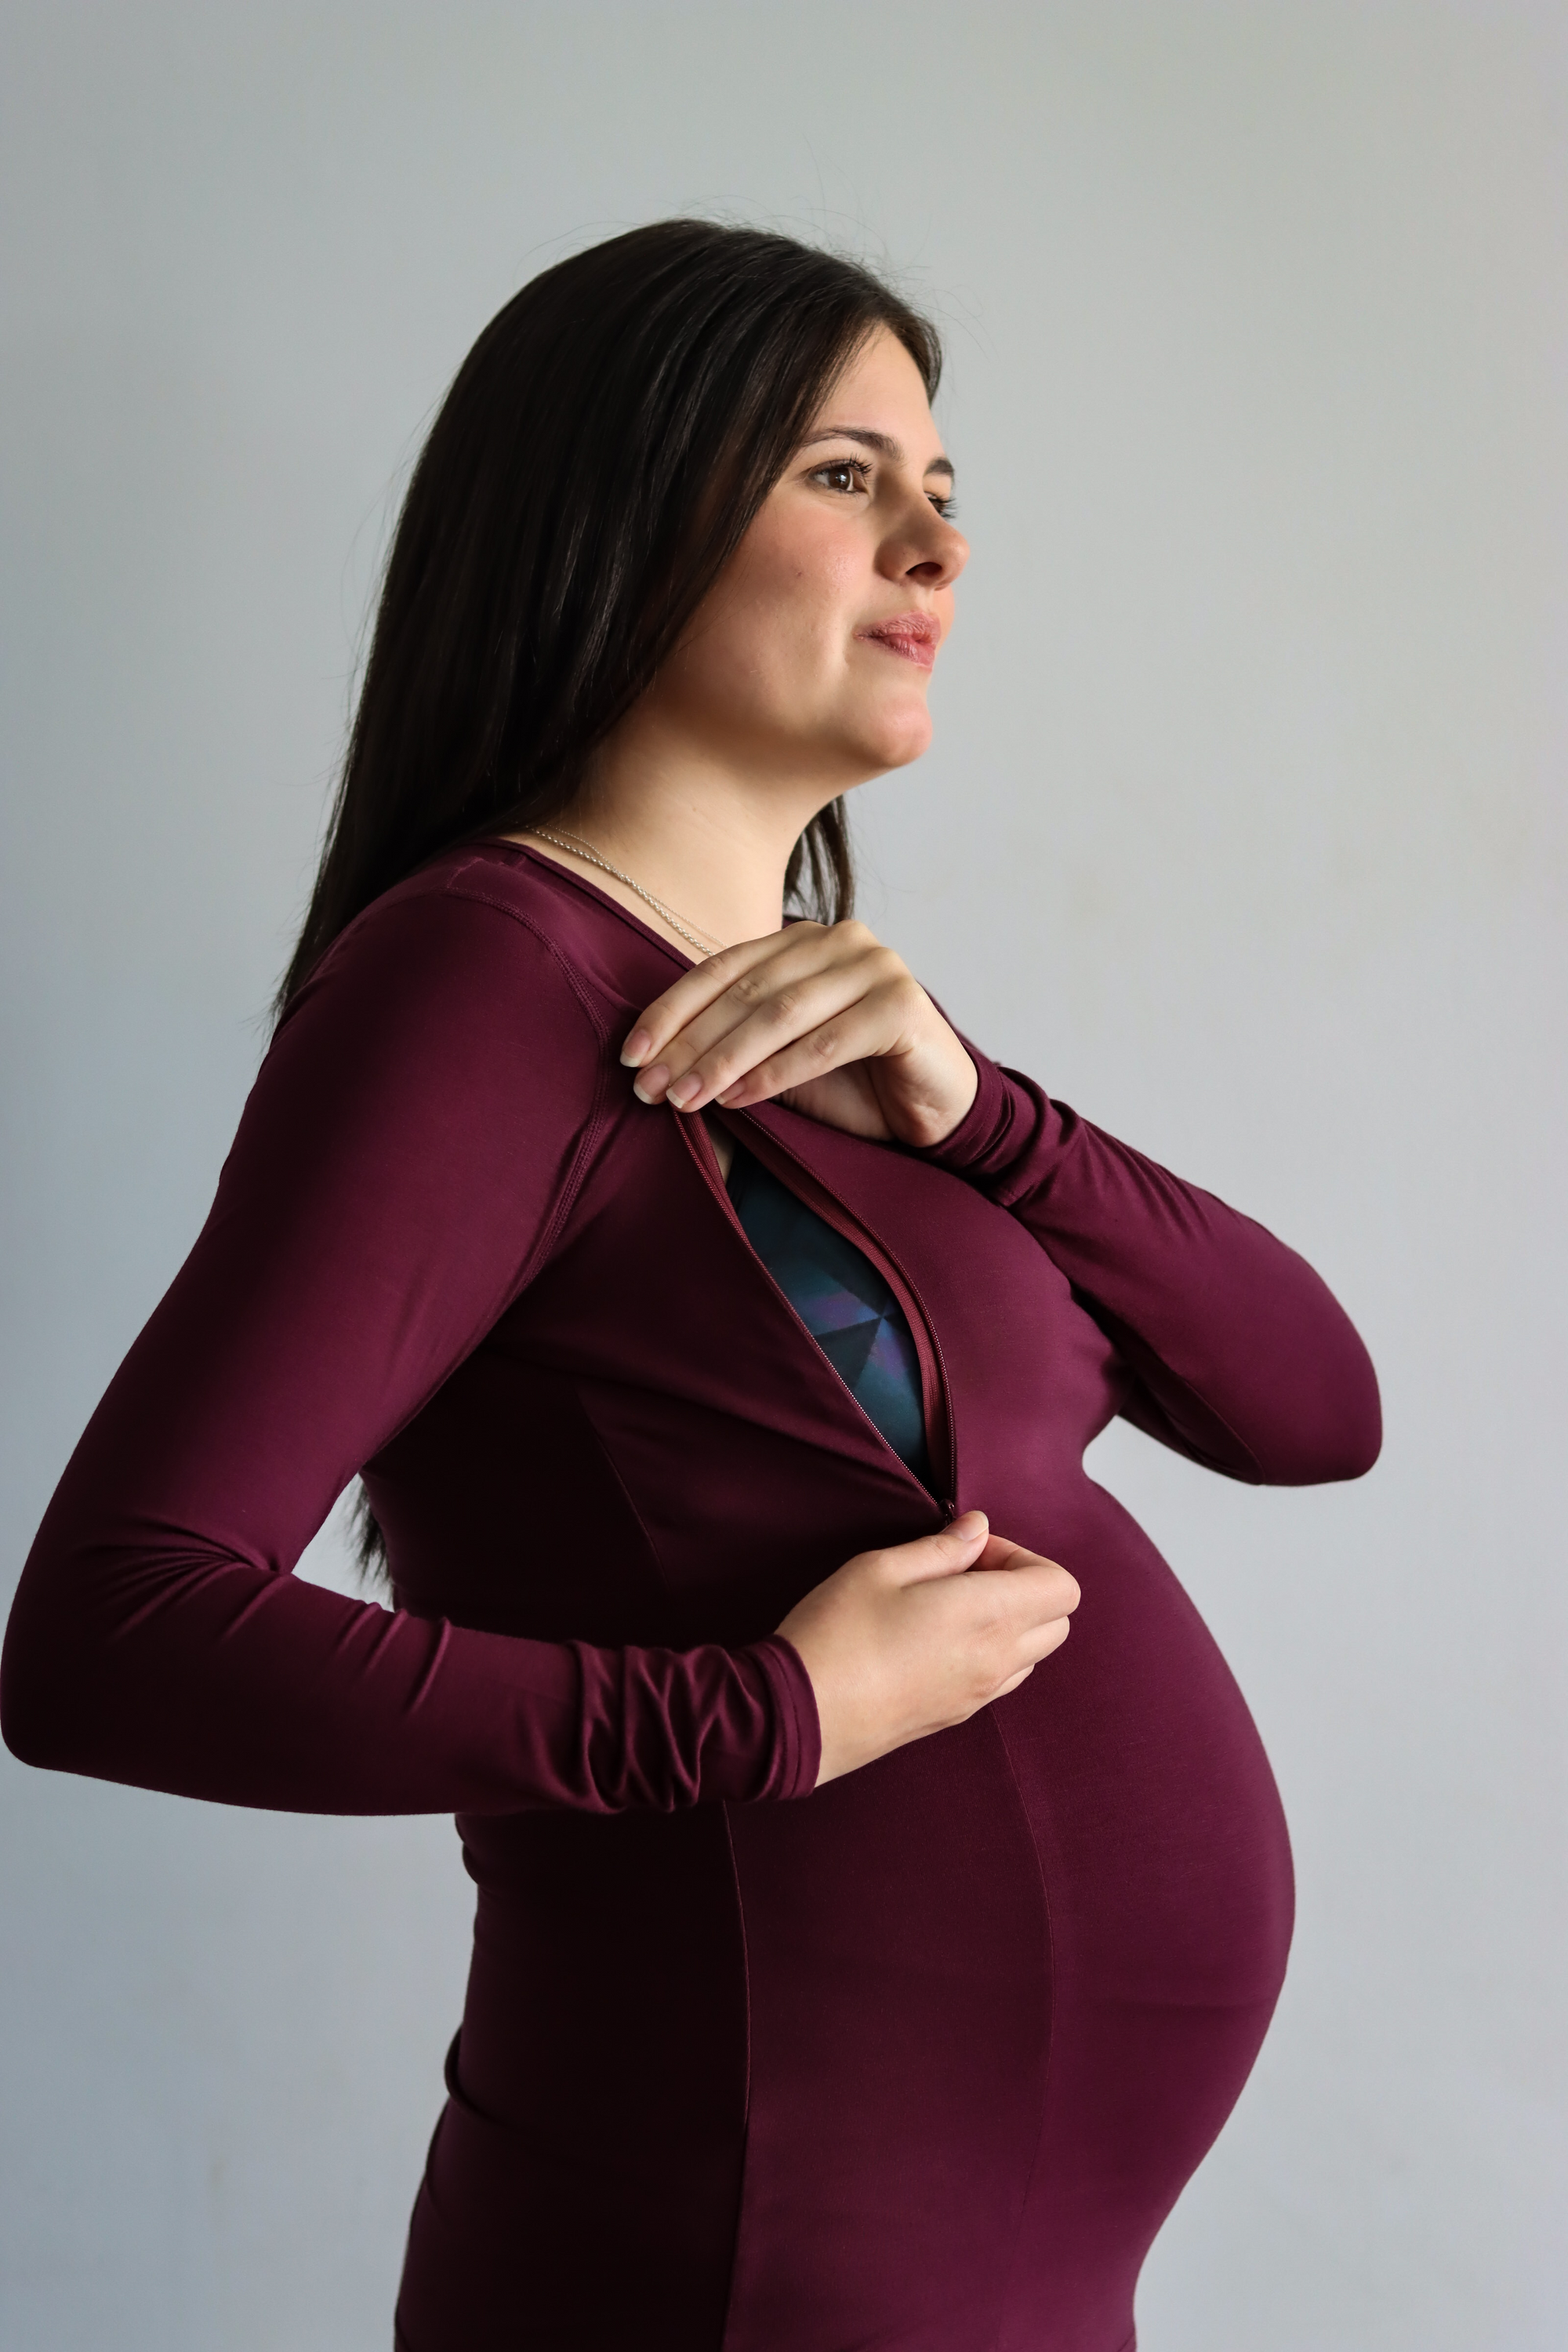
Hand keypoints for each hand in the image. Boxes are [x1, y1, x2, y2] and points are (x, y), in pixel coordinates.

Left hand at [619, 920, 978, 1148]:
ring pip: (780, 1014)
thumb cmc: (852, 1084)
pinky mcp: (903, 1005)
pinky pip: (825, 1041)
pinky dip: (776, 1073)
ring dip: (724, 1060)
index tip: (630, 1054)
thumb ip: (732, 1041)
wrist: (935, 1113)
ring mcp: (876, 966)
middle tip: (649, 1086)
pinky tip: (738, 1100)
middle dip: (690, 1042)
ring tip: (684, 1098)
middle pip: (746, 991)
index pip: (722, 968)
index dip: (671, 1011)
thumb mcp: (778, 1057)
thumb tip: (652, 1057)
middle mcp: (840, 940)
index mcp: (802, 940)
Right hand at [775, 1511, 1079, 1786]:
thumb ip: (942, 1547)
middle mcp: (997, 1660)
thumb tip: (978, 1529)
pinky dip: (990, 1652)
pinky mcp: (958, 1716)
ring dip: (1009, 1622)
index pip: (1062, 1587)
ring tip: (946, 1608)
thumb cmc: (838, 1633)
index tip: (971, 1554)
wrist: (803, 1715)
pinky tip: (933, 1640)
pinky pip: (1002, 1679)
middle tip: (961, 1575)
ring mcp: (980, 1695)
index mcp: (989, 1616)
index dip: (1022, 1558)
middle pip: (1057, 1620)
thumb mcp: (882, 1568)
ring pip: (1033, 1653)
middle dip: (1022, 1588)